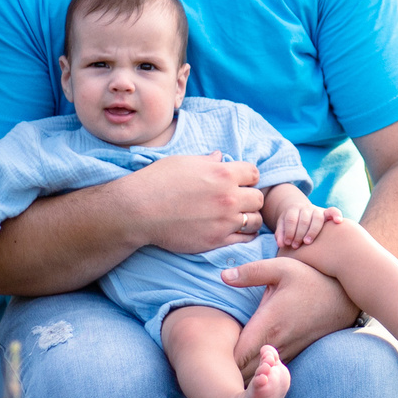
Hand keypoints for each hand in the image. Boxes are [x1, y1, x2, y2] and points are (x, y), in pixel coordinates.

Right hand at [127, 151, 263, 255]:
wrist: (139, 211)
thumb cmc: (158, 181)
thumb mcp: (184, 162)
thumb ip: (208, 161)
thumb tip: (220, 156)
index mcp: (222, 173)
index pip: (254, 173)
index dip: (247, 177)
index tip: (238, 181)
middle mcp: (228, 197)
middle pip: (259, 198)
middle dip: (250, 197)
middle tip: (237, 200)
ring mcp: (224, 221)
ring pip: (256, 220)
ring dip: (250, 217)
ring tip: (237, 216)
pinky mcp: (217, 240)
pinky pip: (245, 239)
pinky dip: (244, 234)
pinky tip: (234, 230)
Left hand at [221, 253, 360, 370]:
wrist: (344, 298)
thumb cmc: (310, 280)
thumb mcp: (281, 268)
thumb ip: (250, 272)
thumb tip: (222, 276)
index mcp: (269, 323)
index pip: (238, 354)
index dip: (221, 361)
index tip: (207, 359)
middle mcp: (277, 343)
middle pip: (246, 370)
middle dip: (228, 373)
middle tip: (209, 371)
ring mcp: (288, 351)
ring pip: (260, 374)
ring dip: (243, 376)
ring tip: (224, 376)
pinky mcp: (295, 354)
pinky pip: (272, 370)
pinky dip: (259, 373)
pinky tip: (247, 371)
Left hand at [273, 198, 340, 250]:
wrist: (300, 213)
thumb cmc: (291, 225)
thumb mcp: (282, 227)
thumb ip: (280, 235)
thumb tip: (281, 244)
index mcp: (293, 209)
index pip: (291, 219)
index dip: (289, 232)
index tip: (287, 244)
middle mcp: (306, 208)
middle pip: (304, 220)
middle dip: (299, 234)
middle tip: (295, 246)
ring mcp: (317, 210)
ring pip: (317, 218)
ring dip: (312, 231)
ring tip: (307, 242)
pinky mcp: (327, 213)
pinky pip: (333, 211)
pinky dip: (336, 214)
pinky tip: (338, 221)